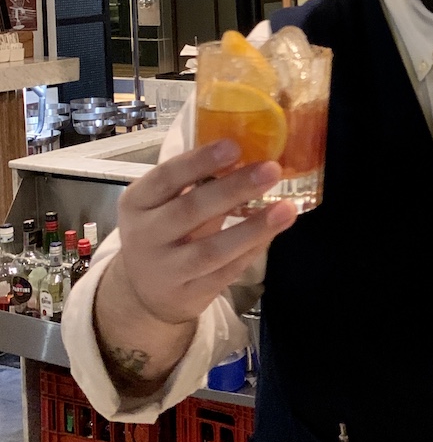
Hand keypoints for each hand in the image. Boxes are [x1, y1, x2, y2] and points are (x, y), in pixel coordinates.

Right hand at [115, 140, 296, 326]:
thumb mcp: (163, 203)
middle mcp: (145, 236)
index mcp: (138, 202)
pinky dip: (251, 252)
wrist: (142, 292)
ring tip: (286, 208)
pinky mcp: (187, 296)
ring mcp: (165, 270)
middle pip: (190, 211)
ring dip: (252, 229)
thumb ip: (196, 180)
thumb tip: (249, 150)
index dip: (199, 161)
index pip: (166, 177)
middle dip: (233, 189)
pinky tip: (273, 234)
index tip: (234, 146)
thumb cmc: (163, 231)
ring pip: (211, 250)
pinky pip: (225, 273)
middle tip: (271, 170)